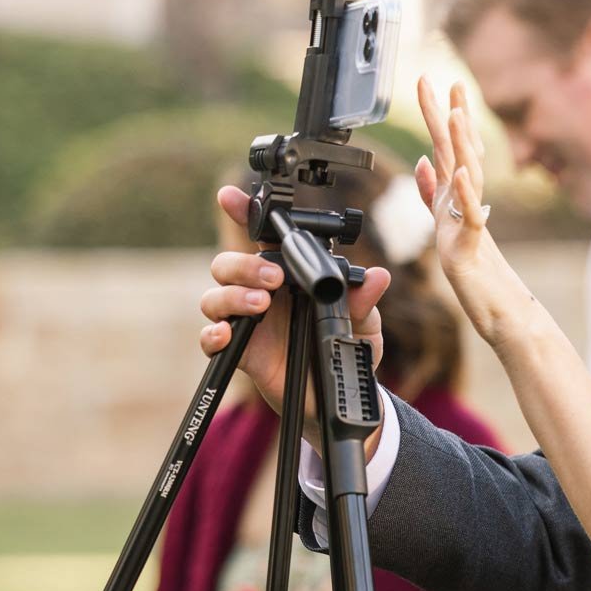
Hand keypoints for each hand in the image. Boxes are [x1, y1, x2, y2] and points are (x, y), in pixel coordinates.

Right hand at [198, 184, 392, 413]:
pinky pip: (210, 338)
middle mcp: (262, 292)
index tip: (229, 197)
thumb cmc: (349, 347)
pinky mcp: (241, 351)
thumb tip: (379, 276)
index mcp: (290, 275)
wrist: (342, 393)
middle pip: (229, 264)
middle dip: (244, 264)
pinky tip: (228, 335)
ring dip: (232, 296)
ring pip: (215, 296)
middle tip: (273, 278)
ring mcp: (248, 321)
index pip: (262, 240)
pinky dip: (213, 334)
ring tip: (261, 305)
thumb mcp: (364, 322)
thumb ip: (364, 300)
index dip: (242, 214)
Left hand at [414, 78, 546, 347]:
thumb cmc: (475, 268)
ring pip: (468, 177)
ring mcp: (471, 221)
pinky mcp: (473, 246)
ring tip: (456, 113)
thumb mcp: (447, 224)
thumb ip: (433, 192)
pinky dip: (465, 195)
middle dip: (451, 116)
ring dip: (462, 145)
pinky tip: (460, 174)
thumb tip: (423, 161)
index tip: (436, 81)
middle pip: (458, 152)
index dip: (442, 114)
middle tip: (448, 81)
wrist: (498, 307)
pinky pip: (472, 217)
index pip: (449, 147)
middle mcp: (465, 202)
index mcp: (455, 195)